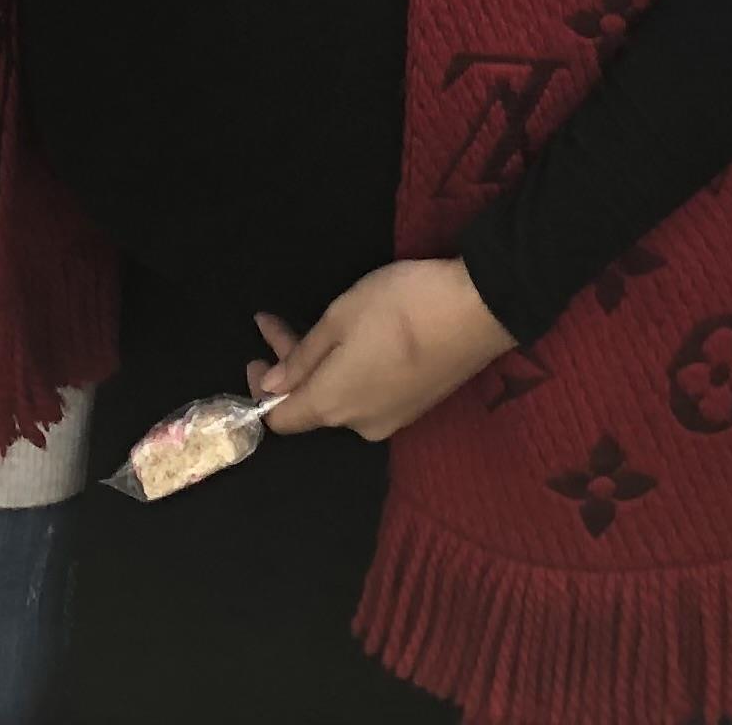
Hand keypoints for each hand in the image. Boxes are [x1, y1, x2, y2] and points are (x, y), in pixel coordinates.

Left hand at [249, 260, 516, 442]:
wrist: (476, 311)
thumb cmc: (397, 307)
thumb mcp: (339, 318)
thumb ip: (302, 357)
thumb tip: (272, 385)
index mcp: (334, 405)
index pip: (282, 420)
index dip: (260, 393)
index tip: (255, 356)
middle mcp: (360, 424)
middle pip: (312, 406)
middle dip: (289, 367)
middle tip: (276, 321)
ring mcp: (392, 419)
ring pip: (341, 399)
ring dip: (320, 367)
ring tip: (312, 324)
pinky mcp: (415, 407)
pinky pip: (368, 397)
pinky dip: (350, 373)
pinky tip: (353, 342)